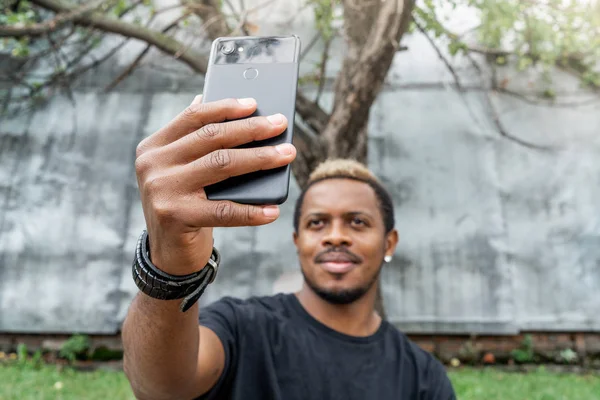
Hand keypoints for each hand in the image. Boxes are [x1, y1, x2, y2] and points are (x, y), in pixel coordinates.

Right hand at [134, 96, 295, 274]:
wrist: (167, 253)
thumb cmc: (186, 205)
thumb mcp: (184, 171)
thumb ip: (198, 143)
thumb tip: (236, 112)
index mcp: (154, 147)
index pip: (194, 117)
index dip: (226, 107)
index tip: (255, 104)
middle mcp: (153, 164)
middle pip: (212, 137)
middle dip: (251, 129)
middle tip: (281, 124)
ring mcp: (162, 190)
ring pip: (221, 164)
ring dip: (260, 158)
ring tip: (287, 155)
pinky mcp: (176, 216)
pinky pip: (224, 210)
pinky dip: (252, 211)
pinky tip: (273, 210)